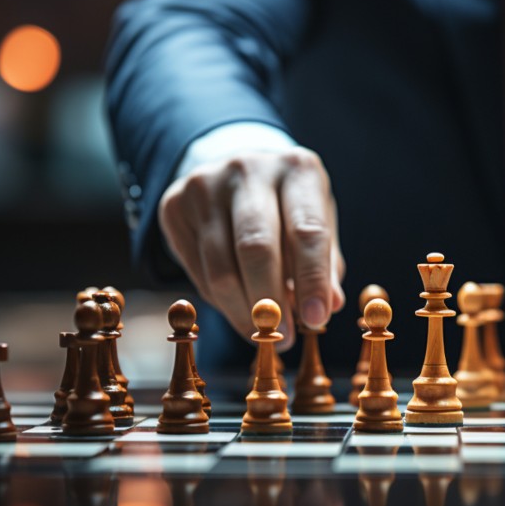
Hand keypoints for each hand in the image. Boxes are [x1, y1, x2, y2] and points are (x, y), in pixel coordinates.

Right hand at [158, 147, 346, 348]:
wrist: (235, 172)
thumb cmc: (288, 206)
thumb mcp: (317, 223)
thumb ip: (325, 263)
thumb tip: (330, 305)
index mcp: (297, 169)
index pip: (307, 230)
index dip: (312, 281)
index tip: (316, 319)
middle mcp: (249, 169)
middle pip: (256, 248)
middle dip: (271, 303)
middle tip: (284, 336)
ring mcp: (205, 185)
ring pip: (221, 268)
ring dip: (243, 312)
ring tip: (261, 332)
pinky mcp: (174, 205)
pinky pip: (198, 271)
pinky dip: (221, 301)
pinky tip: (237, 306)